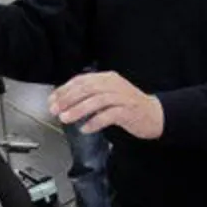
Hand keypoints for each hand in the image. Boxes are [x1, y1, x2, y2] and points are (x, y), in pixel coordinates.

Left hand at [49, 71, 163, 138]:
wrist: (155, 115)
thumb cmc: (128, 106)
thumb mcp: (108, 95)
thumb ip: (89, 95)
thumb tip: (64, 101)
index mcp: (107, 78)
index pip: (81, 80)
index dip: (64, 90)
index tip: (52, 100)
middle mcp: (114, 85)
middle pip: (86, 89)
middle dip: (67, 99)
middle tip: (55, 110)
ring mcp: (122, 97)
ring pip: (96, 101)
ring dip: (78, 110)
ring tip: (65, 118)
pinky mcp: (128, 111)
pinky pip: (109, 115)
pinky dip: (95, 122)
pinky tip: (85, 128)